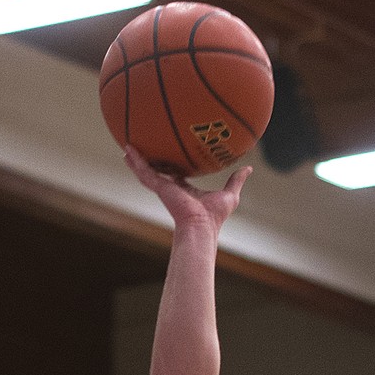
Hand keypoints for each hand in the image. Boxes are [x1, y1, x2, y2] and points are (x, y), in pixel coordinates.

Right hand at [122, 144, 250, 234]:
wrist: (202, 227)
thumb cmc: (215, 216)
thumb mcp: (230, 194)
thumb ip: (236, 181)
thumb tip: (248, 168)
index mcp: (186, 190)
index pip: (177, 175)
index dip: (172, 166)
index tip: (168, 155)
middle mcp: (173, 189)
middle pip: (159, 171)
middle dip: (151, 162)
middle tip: (142, 149)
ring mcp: (165, 188)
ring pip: (147, 171)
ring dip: (137, 160)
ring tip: (126, 147)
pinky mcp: (160, 188)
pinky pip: (145, 172)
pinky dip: (136, 162)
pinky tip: (127, 150)